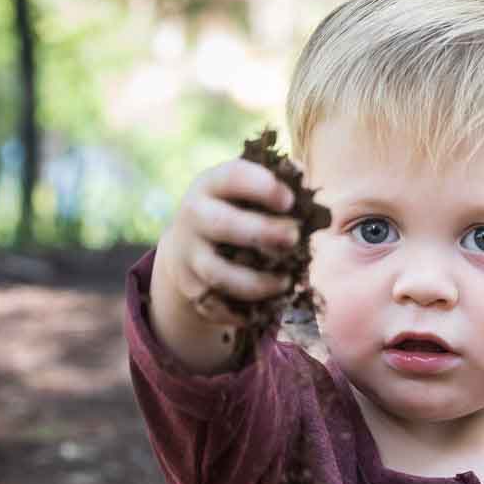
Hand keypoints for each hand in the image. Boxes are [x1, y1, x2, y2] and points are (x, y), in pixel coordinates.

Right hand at [161, 158, 302, 325]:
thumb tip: (297, 171)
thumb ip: (273, 182)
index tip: (290, 200)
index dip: (262, 187)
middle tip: (295, 238)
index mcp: (210, 185)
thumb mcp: (244, 189)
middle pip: (223, 225)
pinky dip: (244, 312)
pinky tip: (268, 307)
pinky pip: (218, 307)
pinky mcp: (191, 289)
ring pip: (219, 274)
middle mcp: (193, 217)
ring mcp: (189, 256)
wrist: (186, 246)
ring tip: (286, 282)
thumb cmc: (233, 209)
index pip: (232, 178)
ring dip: (257, 282)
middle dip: (262, 233)